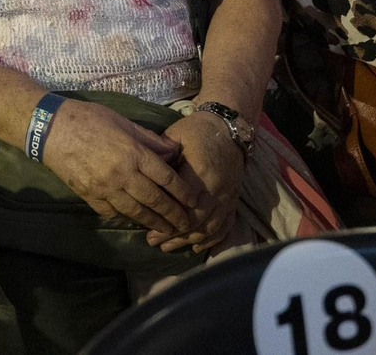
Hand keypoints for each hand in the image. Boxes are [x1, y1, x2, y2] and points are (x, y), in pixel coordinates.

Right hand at [40, 99, 199, 235]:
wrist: (50, 129)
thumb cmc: (88, 119)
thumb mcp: (123, 122)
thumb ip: (149, 139)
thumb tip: (172, 150)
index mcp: (134, 153)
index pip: (166, 178)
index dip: (183, 192)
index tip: (194, 201)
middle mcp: (122, 174)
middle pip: (155, 200)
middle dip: (173, 215)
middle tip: (186, 225)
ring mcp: (105, 188)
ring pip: (135, 211)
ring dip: (153, 222)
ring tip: (165, 230)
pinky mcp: (89, 196)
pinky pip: (112, 212)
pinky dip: (125, 217)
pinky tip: (133, 219)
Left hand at [155, 110, 243, 252]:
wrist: (229, 128)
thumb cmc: (197, 131)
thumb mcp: (175, 137)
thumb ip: (161, 158)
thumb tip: (142, 176)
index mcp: (200, 173)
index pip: (182, 203)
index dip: (165, 218)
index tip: (147, 227)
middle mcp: (217, 189)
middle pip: (195, 220)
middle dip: (173, 234)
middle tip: (152, 241)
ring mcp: (228, 196)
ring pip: (209, 226)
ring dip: (188, 240)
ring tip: (167, 247)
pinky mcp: (233, 199)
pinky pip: (225, 224)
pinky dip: (212, 239)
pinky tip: (197, 248)